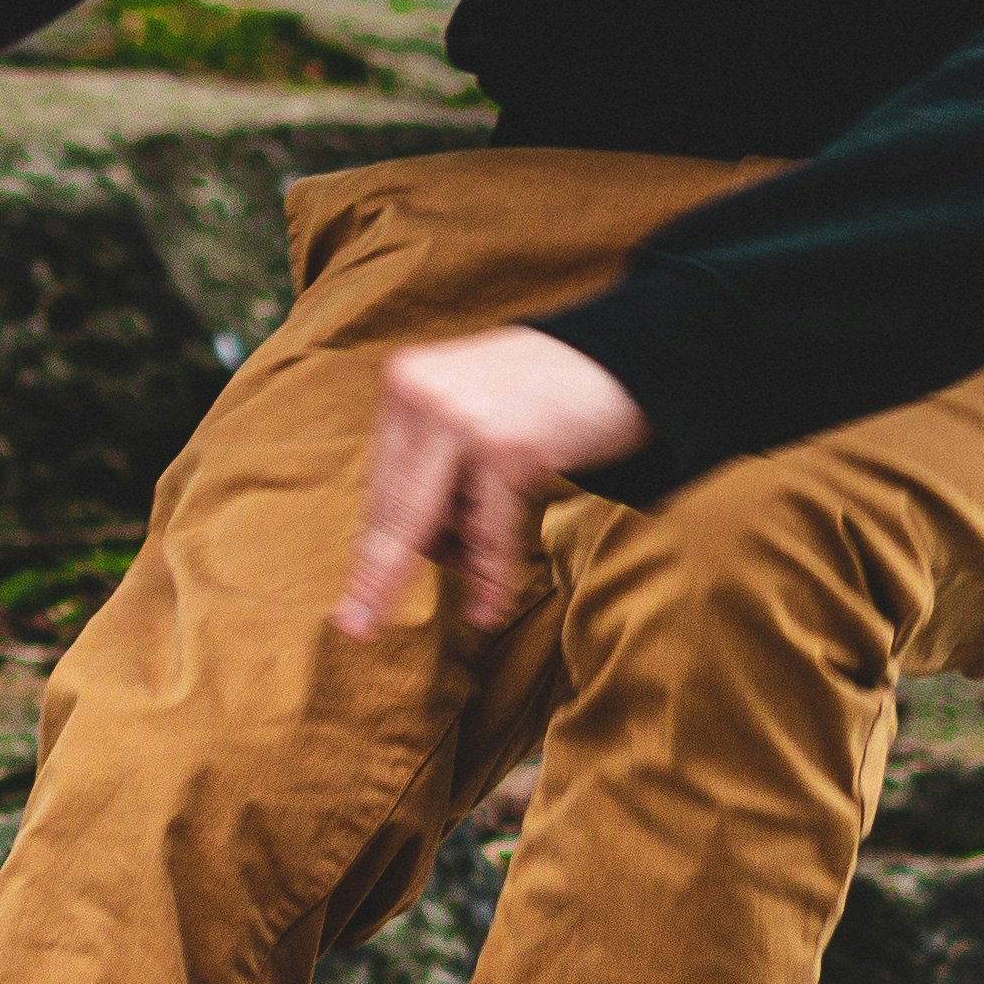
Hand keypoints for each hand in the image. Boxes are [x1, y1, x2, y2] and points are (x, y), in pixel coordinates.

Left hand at [329, 328, 649, 642]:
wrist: (630, 354)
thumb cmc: (542, 391)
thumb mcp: (468, 406)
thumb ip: (430, 459)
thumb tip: (401, 548)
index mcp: (406, 381)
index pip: (382, 485)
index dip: (373, 548)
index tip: (354, 596)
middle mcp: (426, 394)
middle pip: (394, 510)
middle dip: (377, 578)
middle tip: (355, 629)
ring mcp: (463, 417)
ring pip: (433, 524)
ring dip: (453, 574)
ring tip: (473, 612)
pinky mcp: (506, 446)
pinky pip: (487, 532)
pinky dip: (491, 575)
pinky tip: (487, 609)